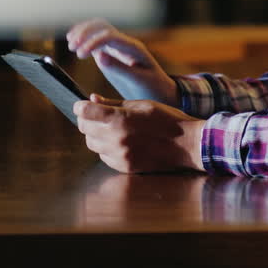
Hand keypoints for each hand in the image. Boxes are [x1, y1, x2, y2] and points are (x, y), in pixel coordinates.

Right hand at [65, 18, 176, 104]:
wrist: (163, 93)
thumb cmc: (153, 88)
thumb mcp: (138, 81)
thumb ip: (119, 68)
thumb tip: (99, 56)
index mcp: (133, 48)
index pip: (109, 36)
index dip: (92, 42)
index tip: (79, 54)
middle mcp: (124, 43)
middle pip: (102, 26)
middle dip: (85, 32)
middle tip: (72, 46)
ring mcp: (118, 47)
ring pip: (98, 29)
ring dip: (83, 32)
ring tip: (70, 44)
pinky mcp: (112, 53)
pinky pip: (96, 39)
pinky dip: (84, 38)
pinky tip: (74, 44)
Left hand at [74, 95, 205, 173]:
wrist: (187, 144)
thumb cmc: (166, 119)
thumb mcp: (140, 104)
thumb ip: (113, 103)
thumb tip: (91, 100)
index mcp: (120, 120)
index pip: (86, 113)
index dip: (80, 106)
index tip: (81, 105)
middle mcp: (117, 139)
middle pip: (85, 129)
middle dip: (87, 120)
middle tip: (94, 115)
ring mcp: (121, 155)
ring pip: (92, 144)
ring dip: (95, 135)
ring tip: (108, 128)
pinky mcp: (126, 167)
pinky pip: (104, 157)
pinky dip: (106, 148)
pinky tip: (117, 141)